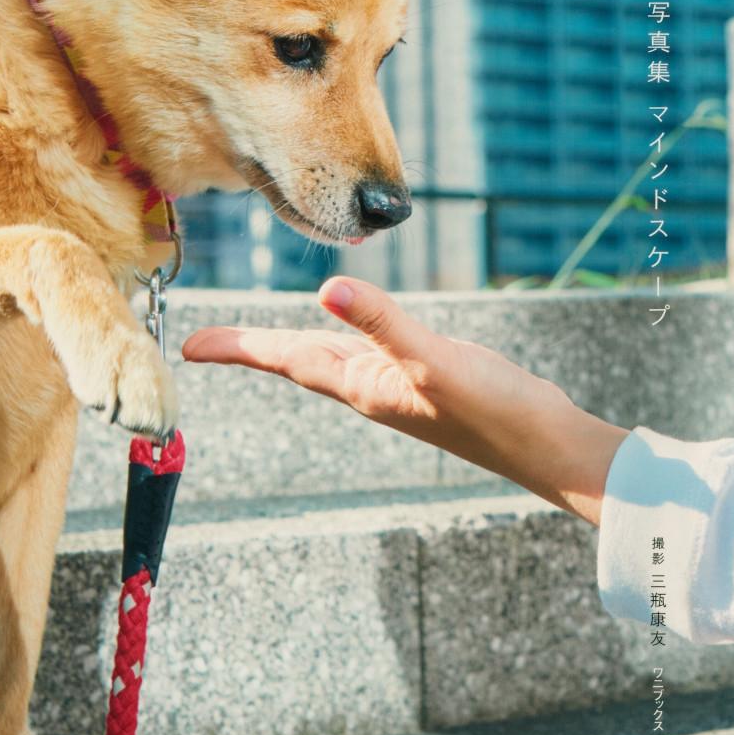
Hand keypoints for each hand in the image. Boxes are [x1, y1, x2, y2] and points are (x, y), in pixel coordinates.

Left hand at [179, 277, 628, 521]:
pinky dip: (348, 339)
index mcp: (363, 386)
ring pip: (331, 361)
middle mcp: (372, 389)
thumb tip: (328, 288)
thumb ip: (384, 324)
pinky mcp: (427, 379)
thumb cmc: (494, 411)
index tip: (189, 346)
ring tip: (260, 341)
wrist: (545, 446)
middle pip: (298, 361)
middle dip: (253, 349)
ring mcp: (398, 387)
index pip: (287, 359)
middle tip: (206, 343)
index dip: (239, 347)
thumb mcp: (435, 360)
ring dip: (293, 348)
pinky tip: (351, 333)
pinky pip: (368, 356)